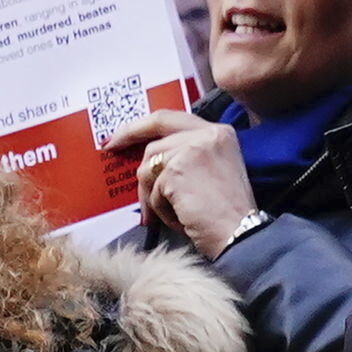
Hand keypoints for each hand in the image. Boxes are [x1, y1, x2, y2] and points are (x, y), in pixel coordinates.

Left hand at [110, 109, 260, 257]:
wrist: (240, 233)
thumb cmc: (226, 213)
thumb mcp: (213, 170)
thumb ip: (187, 156)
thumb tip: (149, 161)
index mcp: (218, 132)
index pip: (169, 119)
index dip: (139, 125)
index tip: (120, 134)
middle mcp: (207, 134)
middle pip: (153, 144)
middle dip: (133, 157)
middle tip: (111, 152)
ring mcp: (191, 150)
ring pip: (148, 169)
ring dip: (152, 196)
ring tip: (169, 213)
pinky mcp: (177, 170)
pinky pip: (152, 190)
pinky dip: (160, 209)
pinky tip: (179, 218)